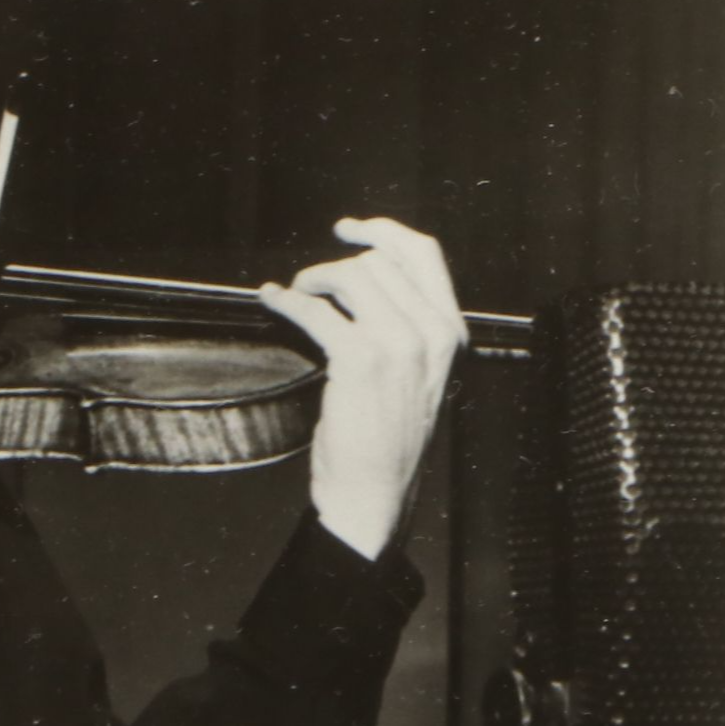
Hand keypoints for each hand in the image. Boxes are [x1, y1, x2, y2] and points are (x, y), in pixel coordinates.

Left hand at [260, 216, 466, 559]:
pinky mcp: (361, 360)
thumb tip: (367, 283)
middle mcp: (432, 333)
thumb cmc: (388, 444)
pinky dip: (288, 301)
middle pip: (378, 262)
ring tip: (294, 294)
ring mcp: (399, 344)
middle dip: (334, 266)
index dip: (382, 231)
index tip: (349, 230)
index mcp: (451, 333)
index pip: (424, 255)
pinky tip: (273, 301)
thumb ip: (408, 330)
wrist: (376, 495)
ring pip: (350, 277)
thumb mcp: (417, 378)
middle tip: (309, 283)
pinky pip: (317, 311)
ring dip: (312, 279)